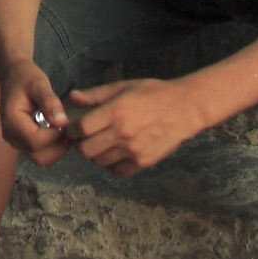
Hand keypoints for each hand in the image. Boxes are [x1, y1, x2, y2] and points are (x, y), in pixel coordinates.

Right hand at [0, 61, 71, 164]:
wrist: (14, 76)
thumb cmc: (26, 77)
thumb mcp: (39, 84)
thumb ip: (50, 102)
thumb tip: (61, 123)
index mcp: (11, 121)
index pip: (36, 141)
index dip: (56, 135)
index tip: (67, 121)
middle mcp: (11, 136)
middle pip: (39, 156)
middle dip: (58, 146)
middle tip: (69, 127)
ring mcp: (16, 142)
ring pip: (41, 158)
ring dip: (57, 148)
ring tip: (65, 128)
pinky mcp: (23, 143)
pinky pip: (40, 153)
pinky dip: (53, 147)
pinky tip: (59, 130)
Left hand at [66, 77, 207, 175]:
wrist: (185, 108)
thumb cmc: (153, 93)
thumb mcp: (123, 87)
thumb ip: (96, 94)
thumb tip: (72, 97)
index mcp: (115, 112)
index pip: (81, 129)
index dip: (72, 129)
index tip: (74, 128)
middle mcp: (122, 133)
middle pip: (86, 150)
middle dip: (82, 144)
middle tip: (87, 137)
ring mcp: (133, 150)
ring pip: (100, 161)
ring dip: (96, 154)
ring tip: (103, 143)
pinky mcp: (143, 162)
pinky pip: (117, 171)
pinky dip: (112, 165)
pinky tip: (117, 153)